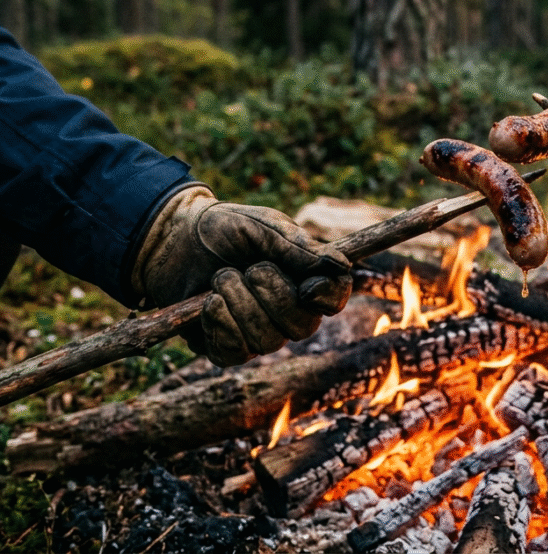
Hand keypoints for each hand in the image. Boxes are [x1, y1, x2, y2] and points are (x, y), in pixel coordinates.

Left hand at [131, 187, 351, 365]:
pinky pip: (235, 353)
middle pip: (302, 326)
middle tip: (248, 268)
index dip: (327, 298)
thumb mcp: (263, 228)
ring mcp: (257, 333)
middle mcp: (287, 312)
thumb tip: (341, 264)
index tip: (307, 287)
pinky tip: (208, 303)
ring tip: (220, 277)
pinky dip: (220, 324)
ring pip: (268, 342)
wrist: (173, 239)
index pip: (335, 299)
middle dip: (272, 296)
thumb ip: (299, 249)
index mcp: (304, 279)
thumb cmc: (224, 229)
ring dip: (240, 304)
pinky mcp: (225, 347)